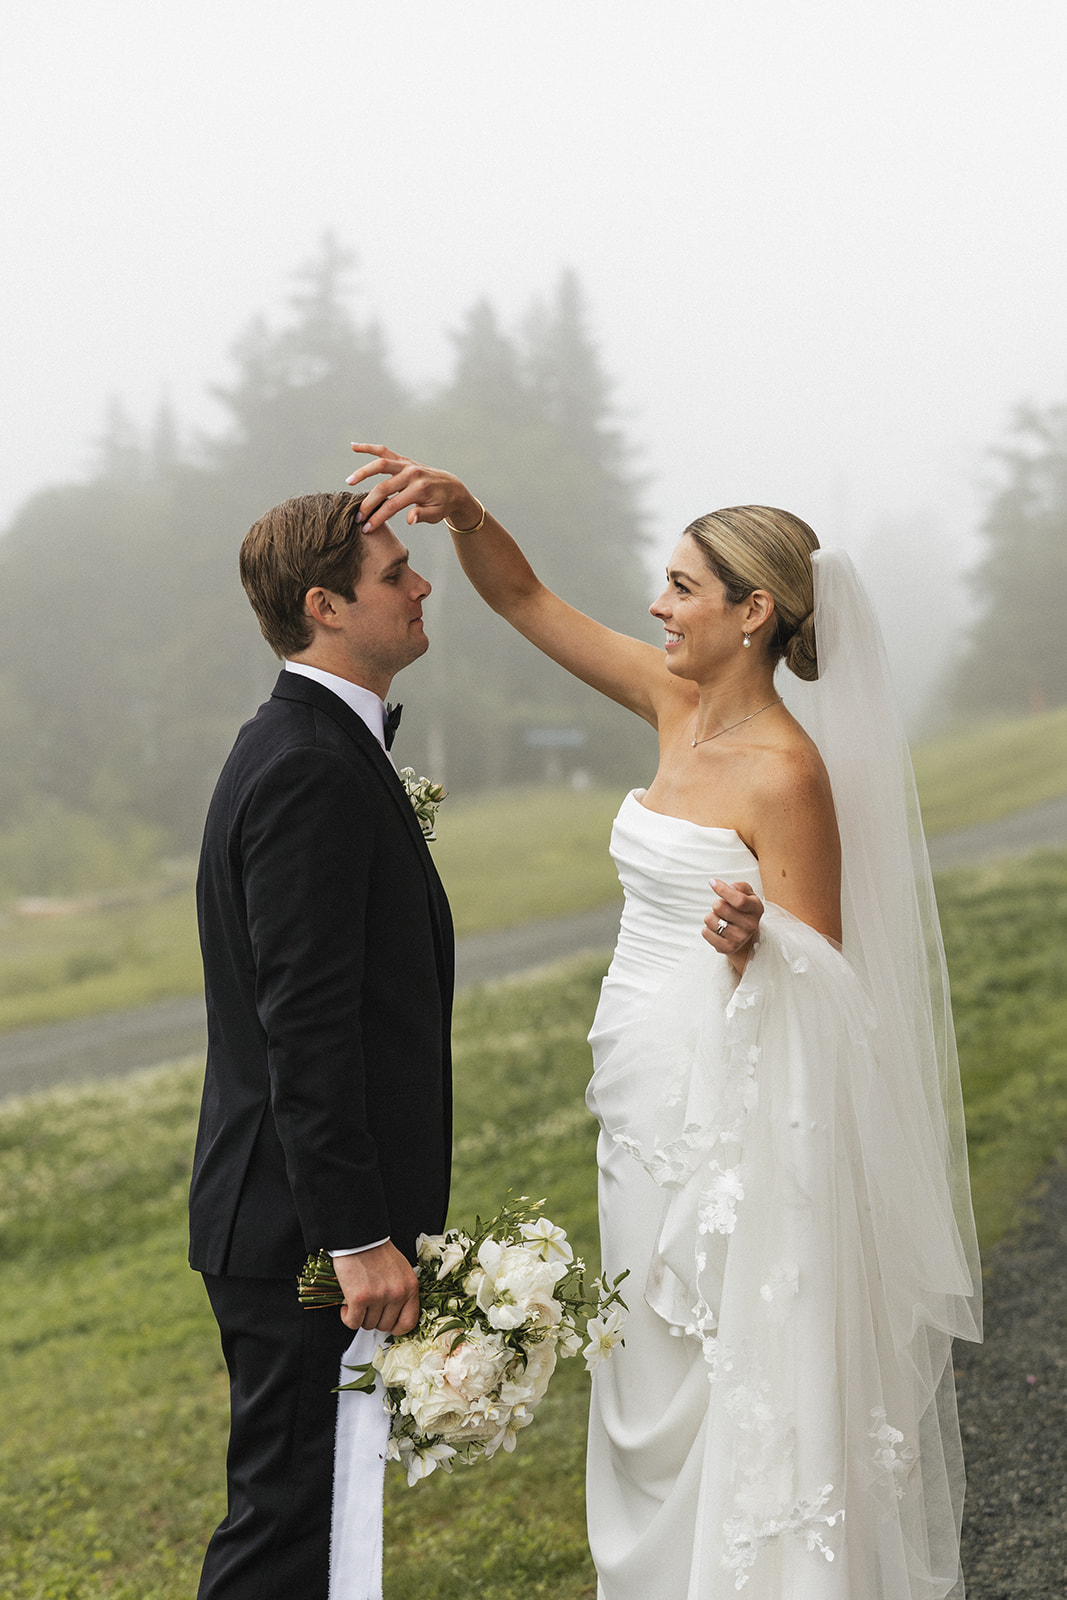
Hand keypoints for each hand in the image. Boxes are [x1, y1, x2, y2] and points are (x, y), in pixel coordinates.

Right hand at [332, 1240, 419, 1334]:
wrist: (360, 1238)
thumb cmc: (377, 1252)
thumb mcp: (400, 1271)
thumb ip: (401, 1292)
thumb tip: (395, 1316)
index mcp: (410, 1287)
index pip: (409, 1322)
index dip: (396, 1327)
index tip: (388, 1324)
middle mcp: (397, 1294)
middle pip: (385, 1325)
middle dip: (374, 1318)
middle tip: (367, 1306)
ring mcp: (379, 1297)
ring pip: (368, 1325)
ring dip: (360, 1316)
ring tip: (357, 1300)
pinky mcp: (360, 1298)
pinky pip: (353, 1322)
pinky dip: (347, 1317)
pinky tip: (346, 1306)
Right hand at [345, 444, 480, 533]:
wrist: (453, 488)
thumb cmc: (443, 505)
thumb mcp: (436, 514)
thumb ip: (422, 515)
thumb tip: (408, 519)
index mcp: (420, 489)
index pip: (393, 505)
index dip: (378, 517)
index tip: (367, 528)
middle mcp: (412, 474)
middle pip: (383, 487)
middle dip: (368, 503)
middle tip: (357, 517)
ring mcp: (407, 464)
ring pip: (381, 464)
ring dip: (363, 472)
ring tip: (349, 482)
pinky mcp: (403, 460)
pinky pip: (384, 451)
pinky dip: (368, 447)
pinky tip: (353, 446)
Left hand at [702, 879, 763, 973]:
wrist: (746, 937)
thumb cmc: (743, 910)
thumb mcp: (747, 894)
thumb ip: (740, 886)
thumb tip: (729, 887)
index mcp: (756, 909)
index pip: (739, 900)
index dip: (723, 890)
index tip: (712, 882)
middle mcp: (751, 925)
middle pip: (720, 907)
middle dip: (717, 903)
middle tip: (723, 907)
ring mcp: (739, 939)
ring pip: (710, 919)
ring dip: (711, 916)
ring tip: (721, 919)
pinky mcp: (727, 948)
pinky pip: (705, 932)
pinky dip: (707, 928)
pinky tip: (717, 929)